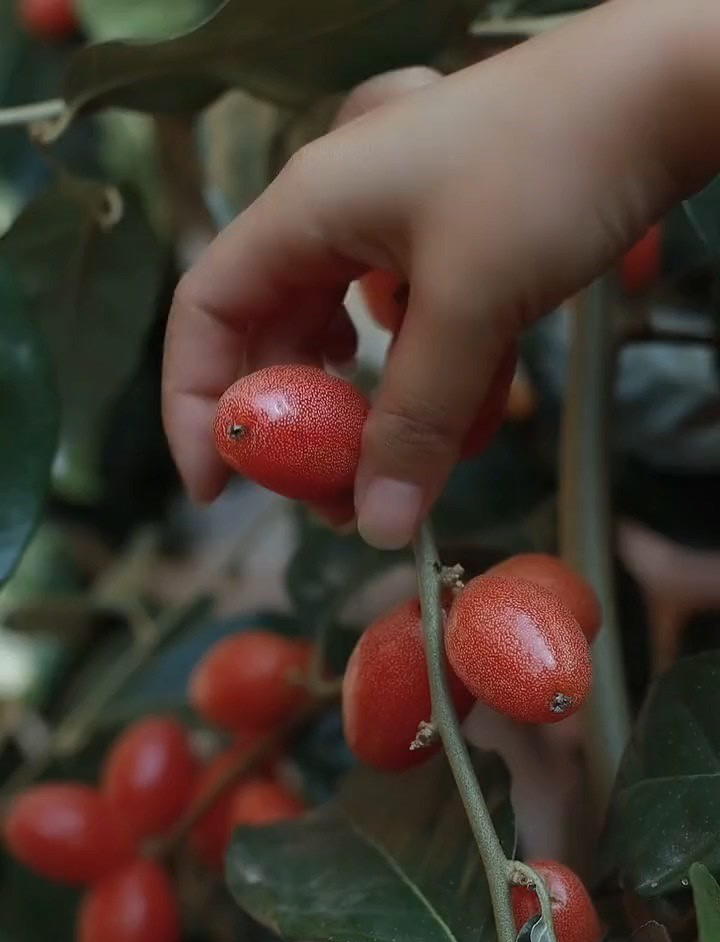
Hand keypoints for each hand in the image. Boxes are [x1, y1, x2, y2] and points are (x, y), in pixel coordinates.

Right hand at [163, 0, 719, 548]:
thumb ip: (417, 420)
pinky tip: (475, 421)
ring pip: (355, 345)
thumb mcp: (471, 305)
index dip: (195, 404)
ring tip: (404, 476)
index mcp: (308, 209)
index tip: (215, 489)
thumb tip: (379, 527)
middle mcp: (338, 217)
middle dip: (304, 431)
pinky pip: (419, 331)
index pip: (208, 312)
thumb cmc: (549, 167)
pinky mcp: (455, 246)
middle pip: (281, 339)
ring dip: (375, 416)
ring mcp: (399, 229)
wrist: (662, 92)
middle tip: (334, 502)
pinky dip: (436, 383)